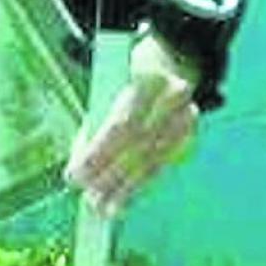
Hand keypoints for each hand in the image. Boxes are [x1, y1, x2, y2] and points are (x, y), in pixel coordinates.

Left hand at [63, 32, 199, 218]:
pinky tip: (125, 201)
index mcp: (149, 78)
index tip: (75, 175)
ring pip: (154, 160)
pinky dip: (143, 184)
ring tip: (105, 210)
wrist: (174, 55)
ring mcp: (187, 115)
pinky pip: (163, 163)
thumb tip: (83, 160)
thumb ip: (99, 119)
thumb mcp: (110, 83)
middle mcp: (173, 98)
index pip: (120, 126)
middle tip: (89, 200)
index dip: (97, 155)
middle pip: (138, 147)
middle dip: (111, 177)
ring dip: (127, 188)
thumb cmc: (129, 71)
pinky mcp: (190, 132)